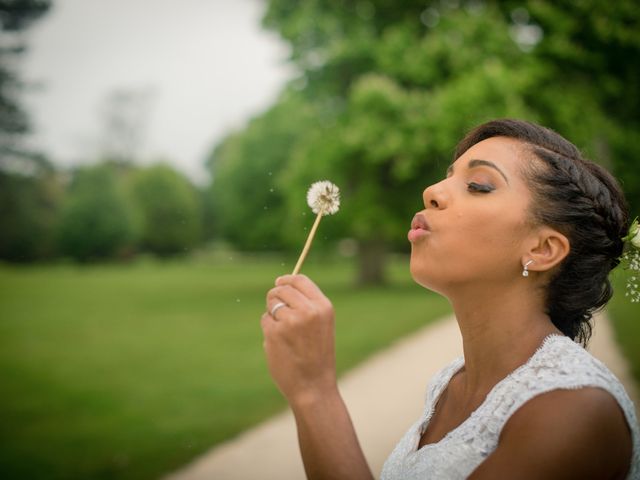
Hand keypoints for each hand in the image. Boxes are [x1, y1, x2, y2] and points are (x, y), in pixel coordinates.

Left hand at [261, 274, 336, 405]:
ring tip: (285, 333)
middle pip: (282, 289)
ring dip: (273, 314)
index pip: (300, 280)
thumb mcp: (321, 324)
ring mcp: (290, 321)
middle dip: (276, 298)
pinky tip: (280, 344)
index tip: (279, 282)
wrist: (313, 386)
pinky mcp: (274, 332)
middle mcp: (308, 311)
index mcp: (323, 307)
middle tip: (279, 313)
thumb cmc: (317, 355)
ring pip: (272, 304)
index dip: (287, 279)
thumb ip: (307, 304)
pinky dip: (269, 329)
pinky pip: (265, 320)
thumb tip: (282, 285)